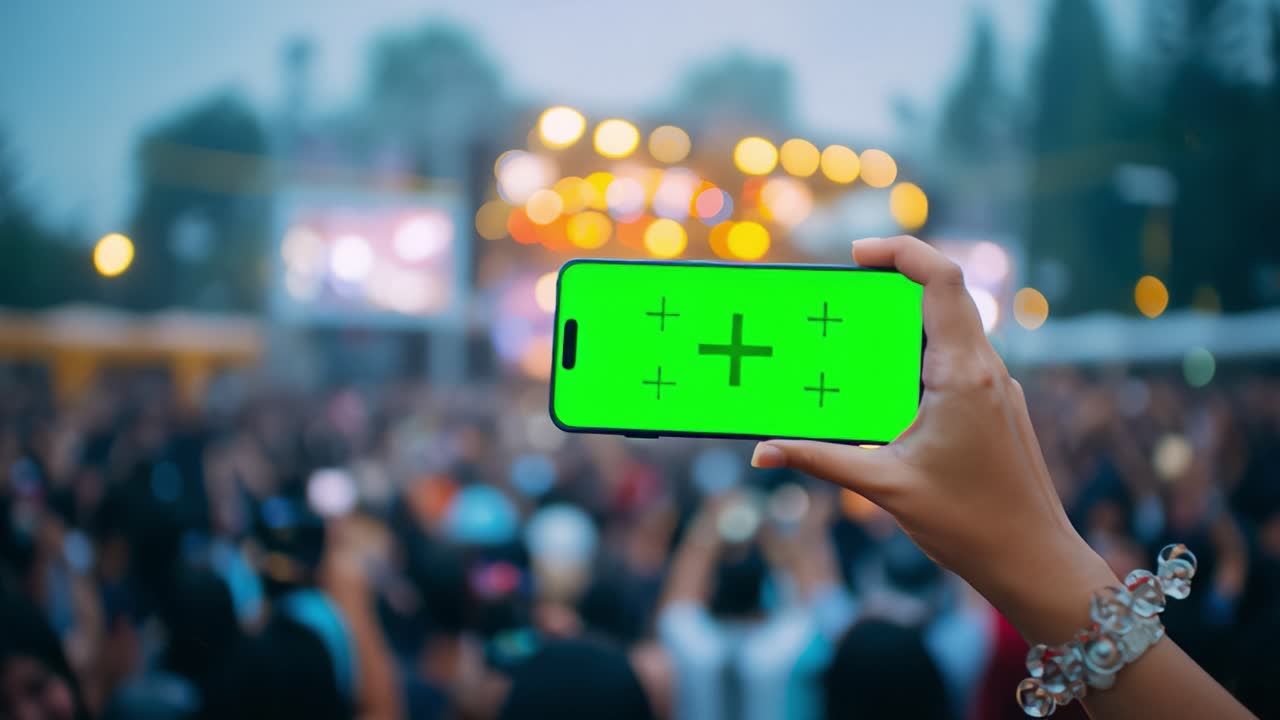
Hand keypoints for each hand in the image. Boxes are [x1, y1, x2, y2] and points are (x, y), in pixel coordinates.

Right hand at [751, 236, 1114, 643]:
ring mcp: (994, 387)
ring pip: (949, 328)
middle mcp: (986, 371)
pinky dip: (917, 356)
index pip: (941, 281)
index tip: (856, 254)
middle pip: (943, 296)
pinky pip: (954, 360)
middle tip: (839, 299)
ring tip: (853, 343)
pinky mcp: (993, 406)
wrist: (1034, 562)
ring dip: (903, 324)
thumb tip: (761, 452)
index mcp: (963, 375)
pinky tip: (885, 387)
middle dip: (890, 285)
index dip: (900, 251)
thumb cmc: (969, 525)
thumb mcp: (884, 487)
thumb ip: (819, 460)